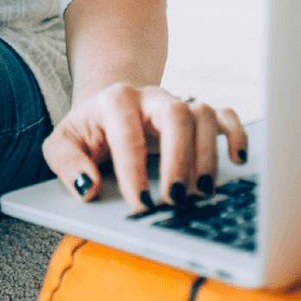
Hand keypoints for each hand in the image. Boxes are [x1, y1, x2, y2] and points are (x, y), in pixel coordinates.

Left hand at [41, 84, 247, 212]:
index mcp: (115, 100)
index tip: (141, 204)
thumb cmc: (87, 130)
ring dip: (207, 155)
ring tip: (202, 193)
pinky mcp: (198, 115)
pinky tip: (237, 161)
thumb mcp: (62, 143)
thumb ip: (66, 163)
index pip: (128, 132)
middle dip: (179, 159)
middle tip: (175, 200)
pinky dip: (236, 135)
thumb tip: (86, 188)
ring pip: (202, 115)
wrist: (108, 107)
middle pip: (176, 115)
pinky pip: (225, 115)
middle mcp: (151, 97)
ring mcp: (178, 103)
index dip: (135, 169)